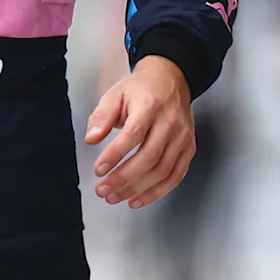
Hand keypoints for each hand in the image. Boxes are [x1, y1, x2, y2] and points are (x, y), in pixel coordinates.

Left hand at [84, 55, 194, 208]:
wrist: (171, 80)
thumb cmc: (140, 89)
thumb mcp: (115, 94)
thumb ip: (101, 116)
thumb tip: (91, 139)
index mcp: (150, 106)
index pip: (133, 134)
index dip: (115, 154)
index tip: (98, 169)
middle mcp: (170, 122)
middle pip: (149, 157)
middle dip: (123, 178)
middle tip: (102, 189)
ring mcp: (182, 137)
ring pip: (162, 171)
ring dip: (137, 189)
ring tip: (115, 197)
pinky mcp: (189, 148)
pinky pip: (175, 176)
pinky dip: (157, 192)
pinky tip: (138, 199)